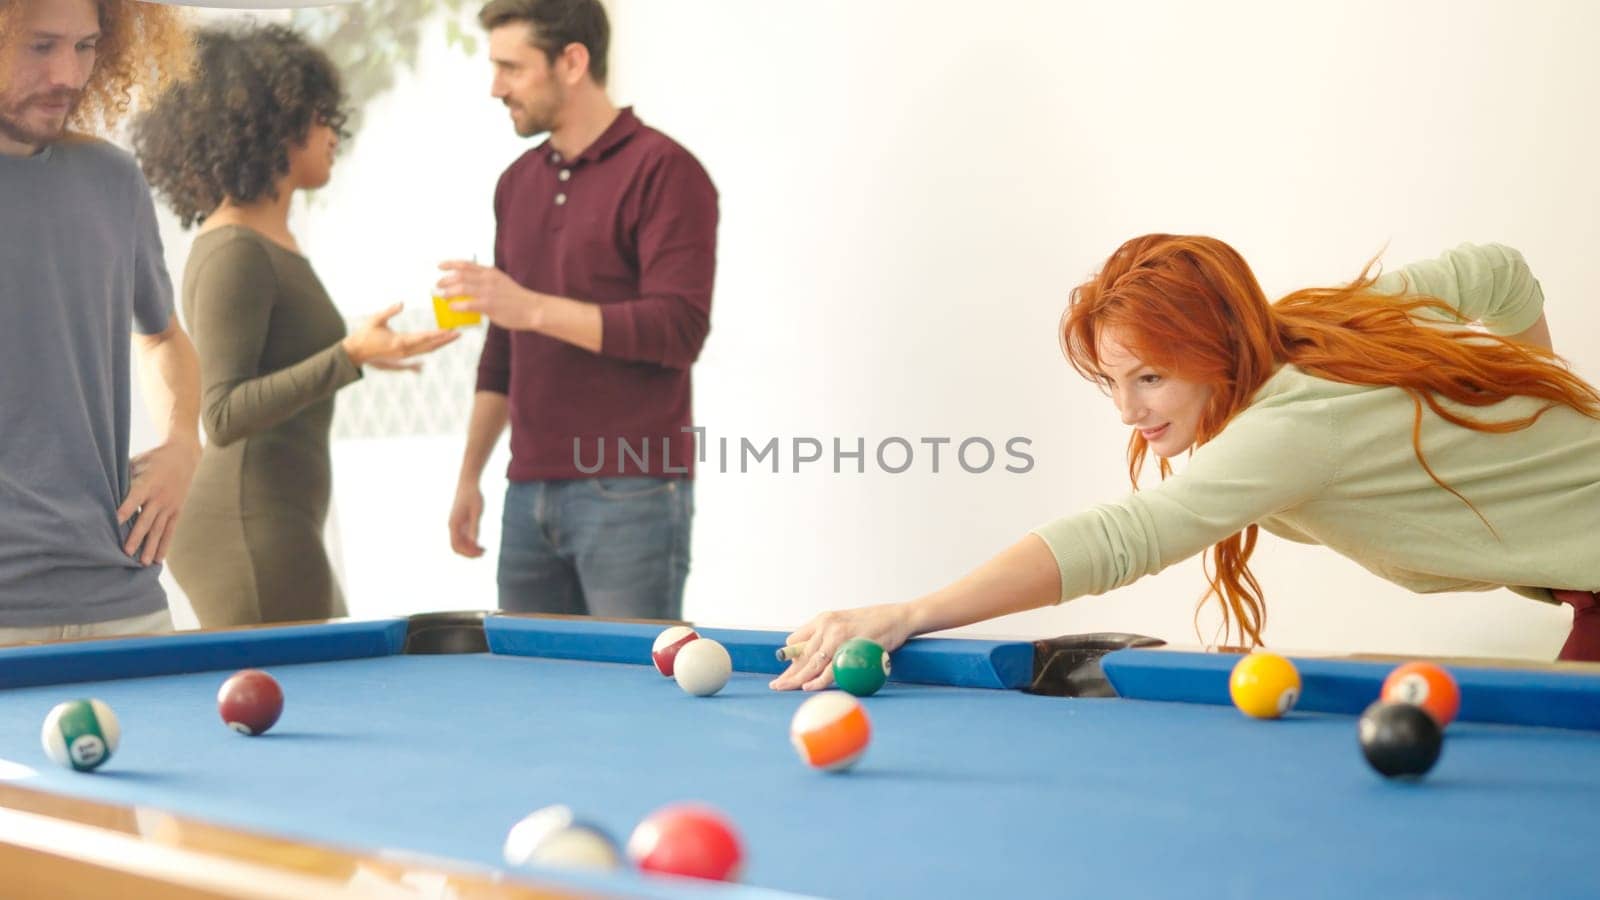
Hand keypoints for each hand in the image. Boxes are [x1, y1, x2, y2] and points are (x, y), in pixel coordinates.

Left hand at [116, 438, 200, 564]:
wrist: (183, 455)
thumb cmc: (152, 458)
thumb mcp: (136, 462)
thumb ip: (122, 478)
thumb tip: (98, 491)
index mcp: (148, 483)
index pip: (134, 499)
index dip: (126, 510)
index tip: (116, 522)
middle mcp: (159, 497)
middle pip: (146, 520)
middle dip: (136, 537)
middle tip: (126, 552)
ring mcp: (169, 505)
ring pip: (159, 529)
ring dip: (151, 546)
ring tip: (143, 562)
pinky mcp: (176, 510)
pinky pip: (170, 530)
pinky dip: (164, 545)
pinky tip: (158, 559)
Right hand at [342, 303, 458, 366]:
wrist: (356, 352)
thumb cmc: (365, 334)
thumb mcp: (376, 320)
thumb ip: (389, 311)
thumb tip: (401, 303)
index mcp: (400, 341)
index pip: (424, 337)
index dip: (439, 334)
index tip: (450, 330)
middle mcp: (405, 351)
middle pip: (430, 345)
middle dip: (446, 339)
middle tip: (459, 333)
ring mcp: (404, 356)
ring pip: (428, 350)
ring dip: (441, 344)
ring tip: (453, 336)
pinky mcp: (403, 357)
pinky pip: (421, 353)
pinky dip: (432, 348)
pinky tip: (441, 343)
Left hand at [436, 261, 543, 330]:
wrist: (532, 308)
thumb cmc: (516, 299)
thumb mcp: (501, 282)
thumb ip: (486, 282)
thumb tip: (469, 286)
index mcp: (490, 272)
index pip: (466, 264)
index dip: (450, 264)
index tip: (440, 266)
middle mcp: (488, 279)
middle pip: (460, 275)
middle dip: (445, 280)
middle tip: (438, 285)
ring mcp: (488, 292)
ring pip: (461, 287)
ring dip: (448, 292)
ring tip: (442, 296)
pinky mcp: (489, 305)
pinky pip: (468, 304)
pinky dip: (457, 305)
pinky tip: (452, 307)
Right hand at [449, 481, 484, 557]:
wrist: (468, 483)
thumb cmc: (473, 495)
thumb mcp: (477, 512)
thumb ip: (475, 527)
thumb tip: (474, 542)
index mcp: (454, 524)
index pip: (456, 545)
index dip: (467, 552)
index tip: (480, 553)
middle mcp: (452, 526)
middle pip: (456, 547)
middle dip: (468, 553)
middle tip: (484, 553)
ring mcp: (455, 524)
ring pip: (459, 543)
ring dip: (470, 549)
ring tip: (484, 550)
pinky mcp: (460, 522)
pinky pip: (463, 538)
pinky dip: (470, 543)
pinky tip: (480, 543)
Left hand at [768, 602, 917, 691]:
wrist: (899, 617)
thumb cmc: (874, 624)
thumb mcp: (846, 624)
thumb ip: (830, 637)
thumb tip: (814, 658)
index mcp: (823, 619)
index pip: (797, 641)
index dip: (791, 660)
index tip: (786, 673)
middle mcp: (826, 625)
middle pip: (801, 654)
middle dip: (788, 672)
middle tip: (776, 686)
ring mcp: (837, 635)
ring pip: (811, 662)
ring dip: (796, 678)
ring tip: (784, 688)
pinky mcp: (850, 647)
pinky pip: (830, 669)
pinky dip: (818, 680)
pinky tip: (807, 686)